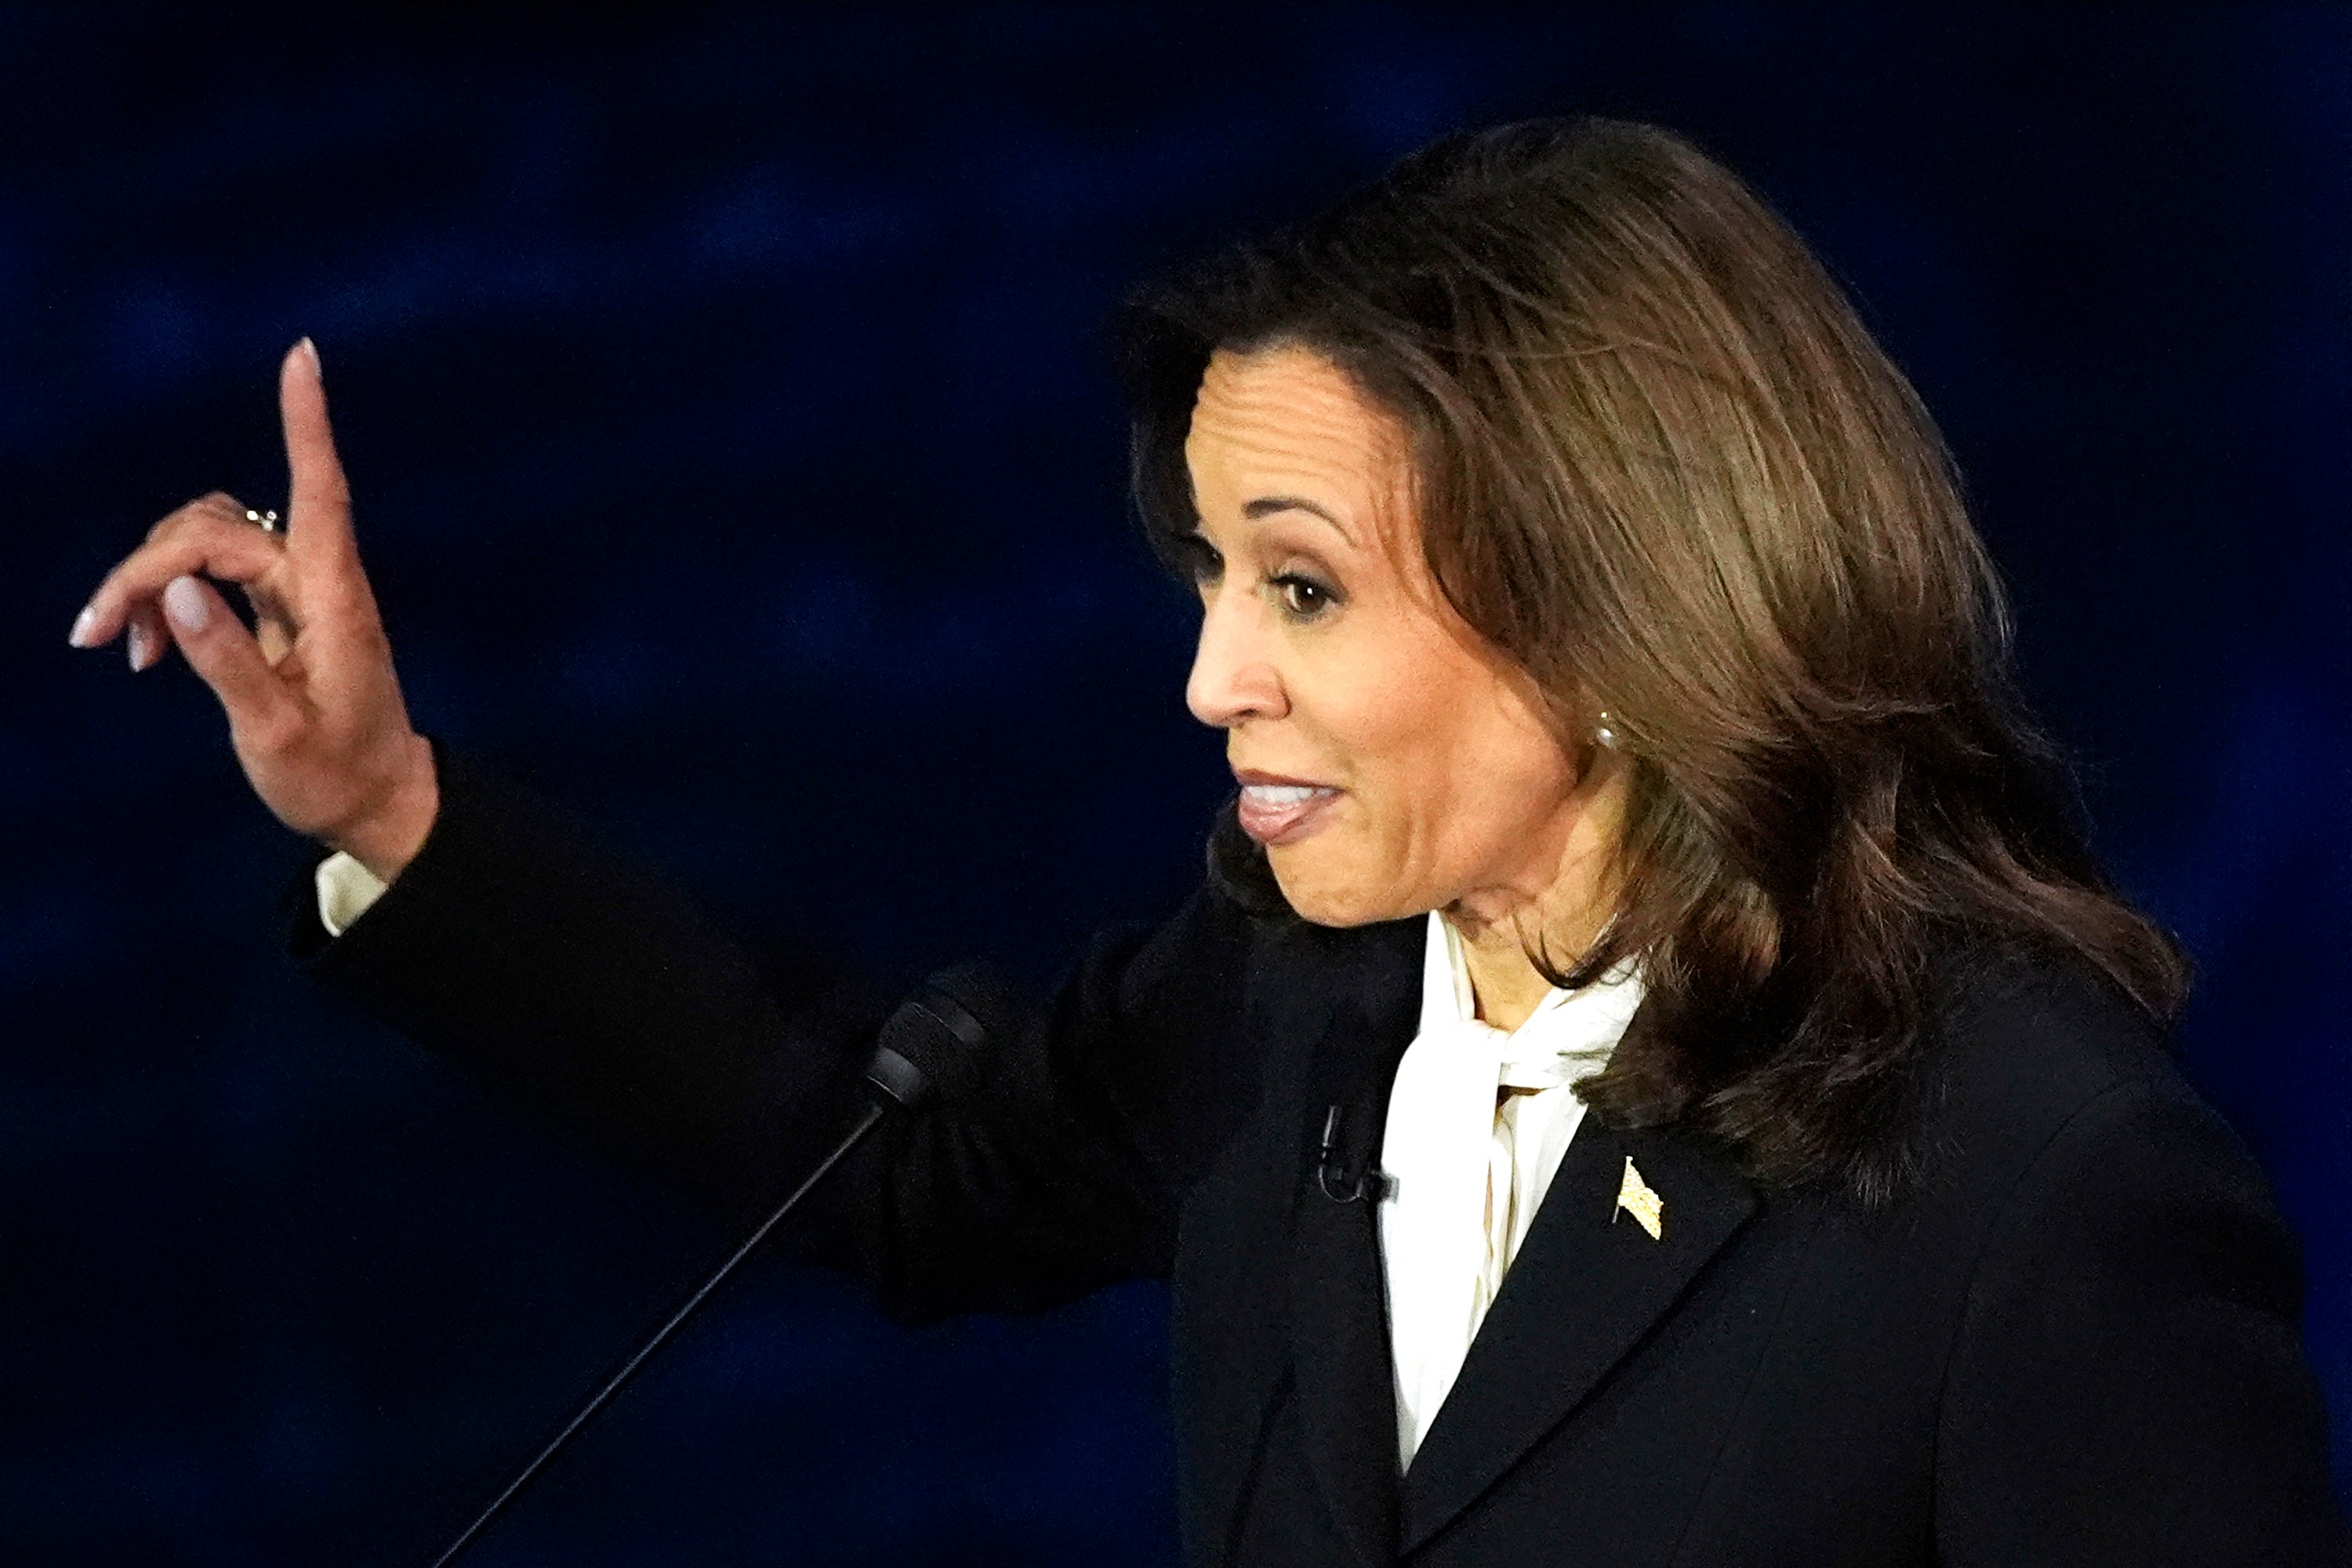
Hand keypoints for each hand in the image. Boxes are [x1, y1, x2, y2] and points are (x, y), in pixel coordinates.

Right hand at [69, 339, 438, 883]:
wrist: (375, 802)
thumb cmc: (335, 775)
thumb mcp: (274, 734)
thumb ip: (227, 663)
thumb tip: (176, 592)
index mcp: (335, 601)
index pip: (321, 492)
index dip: (306, 423)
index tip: (304, 355)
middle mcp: (318, 580)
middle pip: (218, 527)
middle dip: (147, 565)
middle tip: (97, 636)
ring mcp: (297, 591)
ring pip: (206, 537)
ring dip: (149, 576)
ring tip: (118, 646)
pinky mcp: (277, 607)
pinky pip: (208, 570)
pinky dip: (164, 596)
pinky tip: (140, 648)